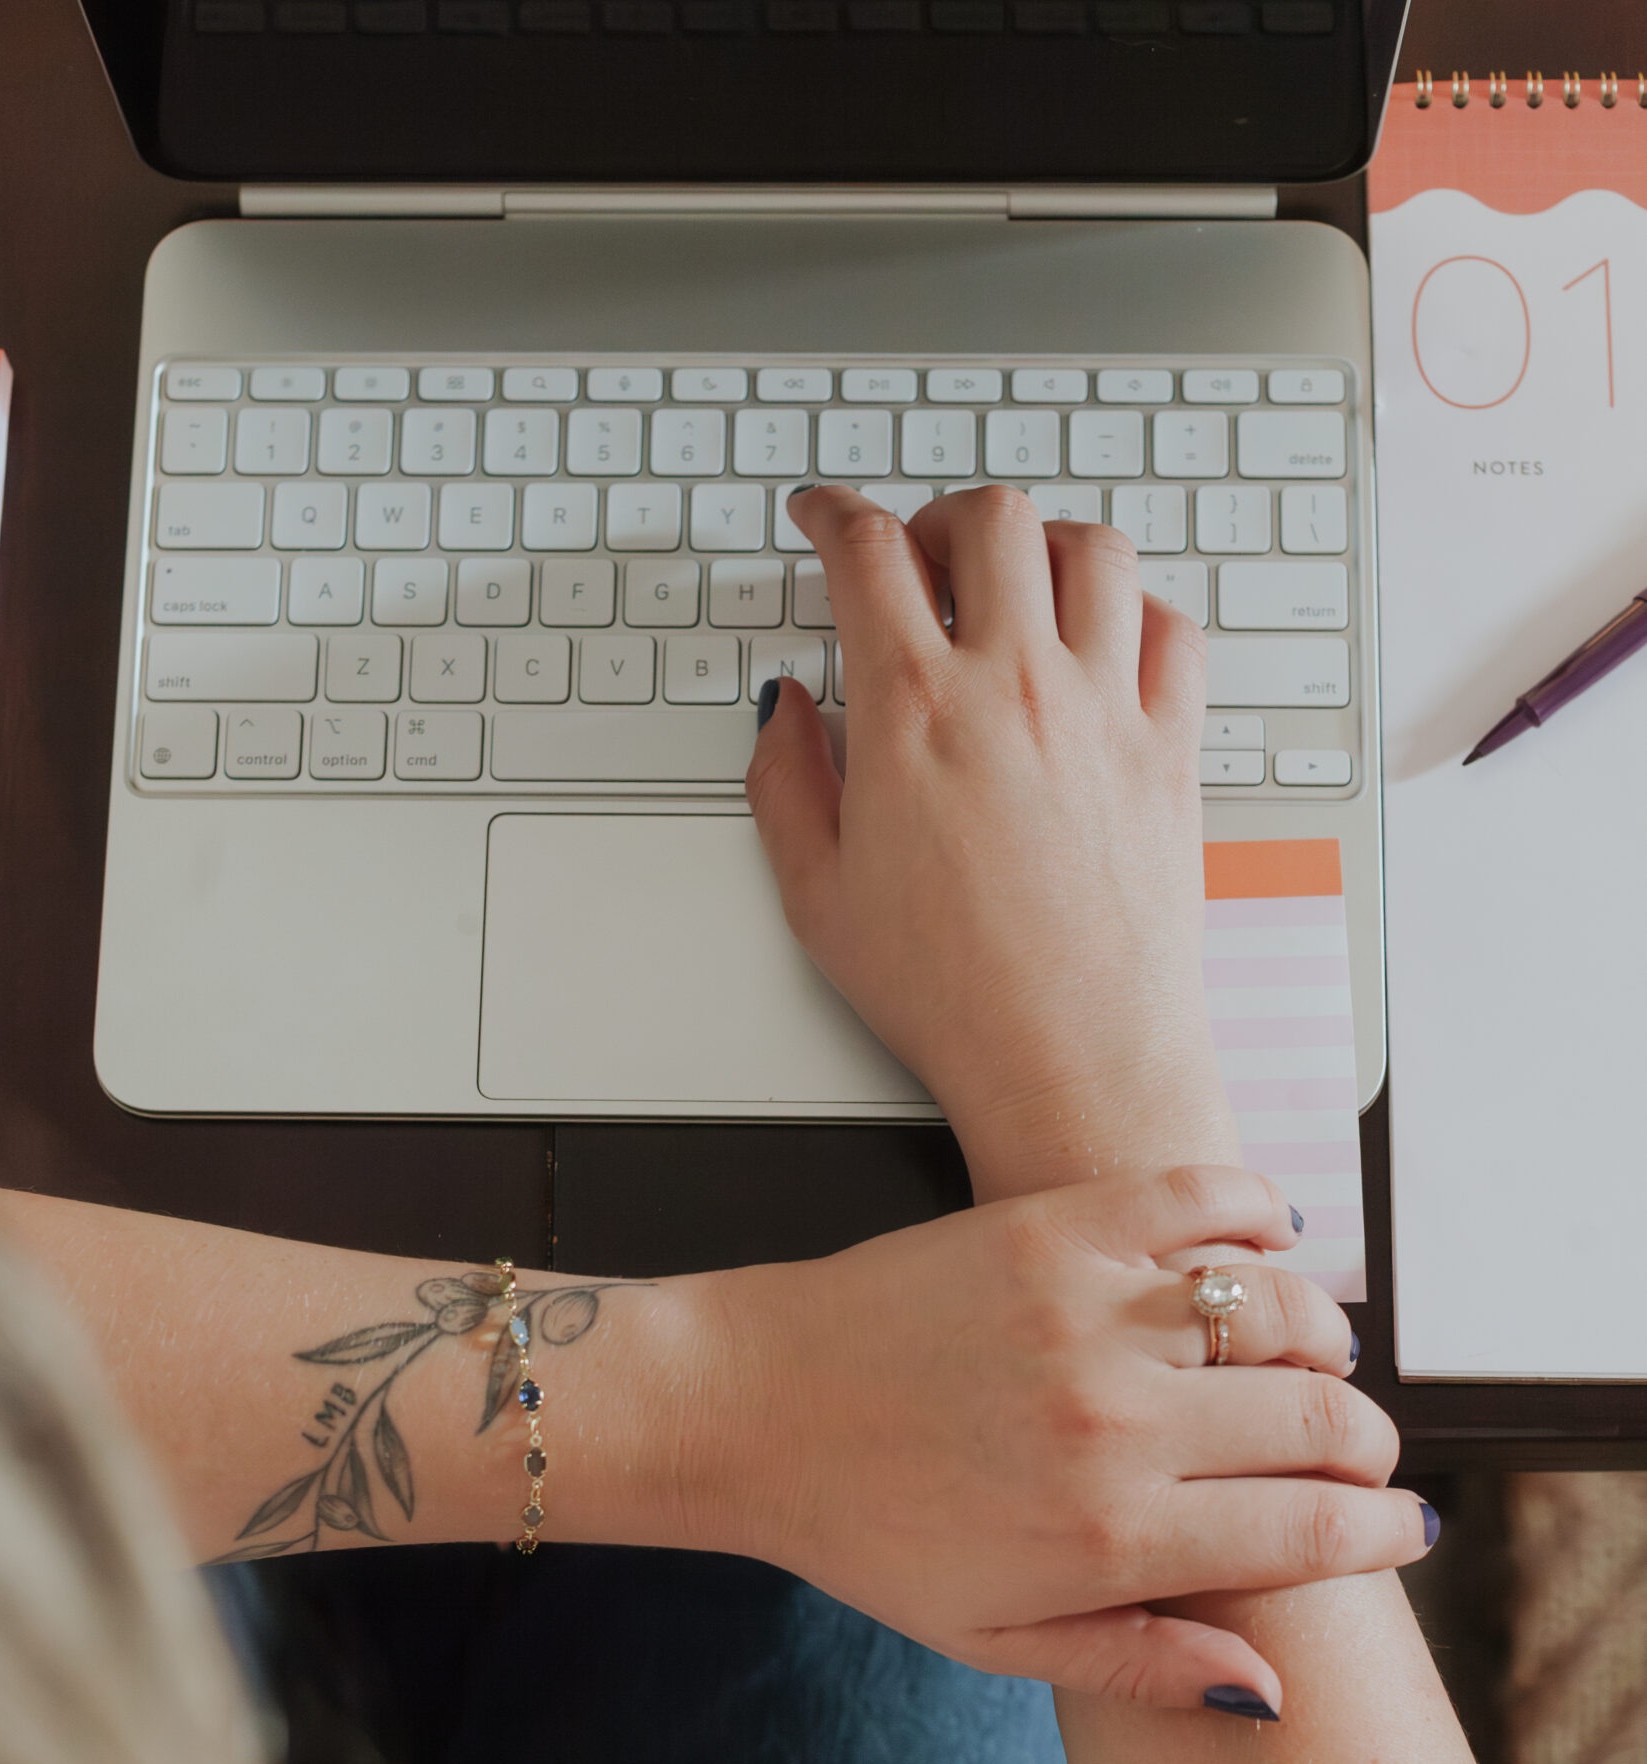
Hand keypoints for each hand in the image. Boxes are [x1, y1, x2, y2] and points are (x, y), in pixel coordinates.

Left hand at [696, 1166, 1428, 1712]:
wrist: (754, 1409)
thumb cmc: (868, 1530)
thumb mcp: (994, 1636)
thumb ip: (1139, 1661)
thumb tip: (1273, 1689)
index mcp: (1109, 1535)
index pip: (1313, 1528)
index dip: (1380, 1530)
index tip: (1396, 1528)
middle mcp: (1115, 1423)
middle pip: (1322, 1419)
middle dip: (1368, 1443)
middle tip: (1357, 1451)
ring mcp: (1090, 1311)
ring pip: (1285, 1309)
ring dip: (1323, 1339)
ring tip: (1310, 1362)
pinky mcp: (1057, 1226)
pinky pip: (1208, 1199)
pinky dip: (1259, 1216)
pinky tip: (1261, 1250)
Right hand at [747, 484, 1230, 1203]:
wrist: (1072, 1061)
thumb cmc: (952, 997)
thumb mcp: (818, 898)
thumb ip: (785, 783)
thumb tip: (787, 709)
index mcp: (912, 712)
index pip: (865, 550)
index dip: (830, 511)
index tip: (820, 513)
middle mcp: (1015, 686)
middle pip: (987, 518)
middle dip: (940, 518)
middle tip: (920, 561)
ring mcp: (1104, 709)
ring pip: (1091, 547)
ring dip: (1044, 544)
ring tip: (1017, 586)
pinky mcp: (1171, 748)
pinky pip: (1170, 626)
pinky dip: (1135, 609)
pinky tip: (1103, 642)